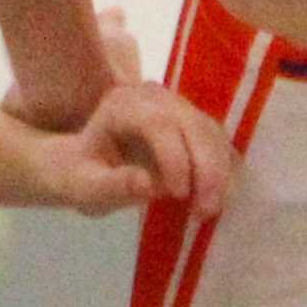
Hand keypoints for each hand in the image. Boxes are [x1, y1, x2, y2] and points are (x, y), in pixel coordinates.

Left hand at [49, 10, 230, 216]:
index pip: (158, 123)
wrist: (84, 164)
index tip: (177, 195)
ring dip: (220, 171)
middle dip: (206, 168)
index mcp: (122, 105)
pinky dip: (225, 168)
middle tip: (206, 209)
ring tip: (212, 208)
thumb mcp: (84, 187)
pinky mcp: (193, 122)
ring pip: (211, 131)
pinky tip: (221, 196)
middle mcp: (153, 97)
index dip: (175, 157)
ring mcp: (177, 106)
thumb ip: (112, 185)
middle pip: (192, 124)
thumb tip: (148, 184)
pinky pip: (218, 141)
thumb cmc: (81, 176)